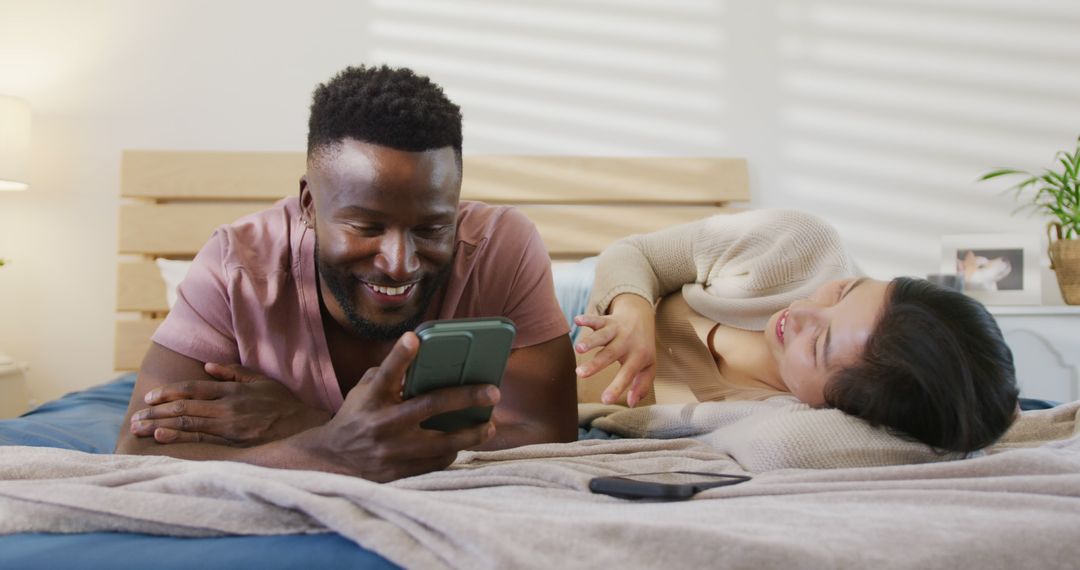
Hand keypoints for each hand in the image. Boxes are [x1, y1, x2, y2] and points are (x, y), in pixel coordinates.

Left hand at [129, 363, 330, 445]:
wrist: (305, 427)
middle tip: (135, 417)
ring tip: (139, 428)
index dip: (169, 392)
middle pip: (184, 406)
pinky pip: (201, 441)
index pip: (193, 388)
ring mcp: (230, 426)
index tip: (150, 398)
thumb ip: (234, 373)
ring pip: (188, 423)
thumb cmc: (283, 404)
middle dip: (156, 411)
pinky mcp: (234, 444)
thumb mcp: (262, 381)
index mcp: (233, 390)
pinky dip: (179, 437)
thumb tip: (208, 366)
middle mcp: (228, 407)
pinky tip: (162, 437)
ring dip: (160, 425)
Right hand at [290, 332, 499, 481]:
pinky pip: (436, 462)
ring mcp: (393, 451)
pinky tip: (463, 443)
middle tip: (494, 391)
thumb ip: (387, 375)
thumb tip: (425, 363)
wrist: (333, 462)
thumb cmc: (357, 417)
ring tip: (490, 425)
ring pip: (442, 443)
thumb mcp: (362, 391)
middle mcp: (383, 424)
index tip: (415, 337)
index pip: (386, 373)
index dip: (400, 355)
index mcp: (372, 398)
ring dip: (471, 434)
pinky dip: (452, 451)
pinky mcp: (400, 472)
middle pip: (430, 406)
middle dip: (466, 397)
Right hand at [573, 293, 656, 406]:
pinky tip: (577, 320)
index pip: (627, 375)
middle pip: (610, 354)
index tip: (604, 401)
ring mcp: (616, 330)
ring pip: (602, 336)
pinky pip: (596, 319)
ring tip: (578, 349)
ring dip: (590, 341)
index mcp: (638, 357)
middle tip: (579, 374)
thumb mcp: (648, 367)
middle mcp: (627, 343)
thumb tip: (631, 404)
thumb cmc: (642, 348)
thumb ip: (641, 386)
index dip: (616, 388)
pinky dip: (587, 319)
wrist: (642, 316)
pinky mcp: (607, 320)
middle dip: (595, 364)